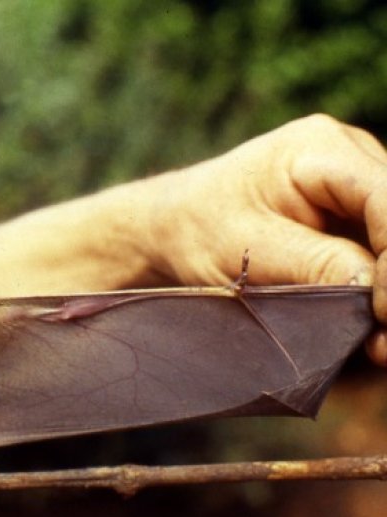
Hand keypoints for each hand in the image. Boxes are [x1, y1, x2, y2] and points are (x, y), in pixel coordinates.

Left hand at [143, 114, 386, 363]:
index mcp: (322, 149)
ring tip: (377, 346)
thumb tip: (375, 288)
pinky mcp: (359, 220)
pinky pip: (384, 255)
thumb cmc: (197, 232)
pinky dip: (380, 296)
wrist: (171, 229)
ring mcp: (359, 189)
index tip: (379, 312)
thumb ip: (316, 266)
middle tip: (381, 344)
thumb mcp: (250, 251)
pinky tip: (369, 335)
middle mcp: (353, 158)